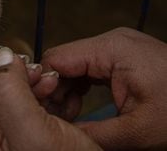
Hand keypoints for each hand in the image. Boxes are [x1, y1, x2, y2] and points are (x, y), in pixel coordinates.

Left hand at [0, 47, 100, 150]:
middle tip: (26, 64)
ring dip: (22, 77)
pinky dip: (36, 89)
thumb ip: (9, 94)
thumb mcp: (35, 137)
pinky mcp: (27, 136)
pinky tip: (52, 88)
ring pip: (2, 93)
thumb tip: (0, 57)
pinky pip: (23, 103)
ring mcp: (7, 137)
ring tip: (44, 76)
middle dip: (1, 70)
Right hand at [42, 27, 166, 149]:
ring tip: (68, 117)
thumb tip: (57, 136)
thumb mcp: (137, 131)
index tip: (39, 111)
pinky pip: (89, 67)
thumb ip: (91, 132)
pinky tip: (78, 106)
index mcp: (111, 49)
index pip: (57, 58)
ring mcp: (117, 46)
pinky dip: (79, 86)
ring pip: (74, 64)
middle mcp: (111, 40)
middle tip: (54, 120)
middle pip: (63, 61)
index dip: (43, 84)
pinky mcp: (121, 55)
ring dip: (66, 90)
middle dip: (54, 90)